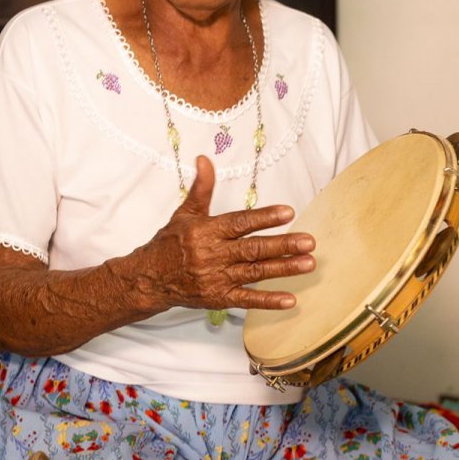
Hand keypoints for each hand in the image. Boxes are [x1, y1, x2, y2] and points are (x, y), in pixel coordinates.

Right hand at [137, 156, 314, 312]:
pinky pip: (246, 300)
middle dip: (283, 245)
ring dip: (283, 269)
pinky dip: (268, 301)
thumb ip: (202, 188)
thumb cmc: (170, 243)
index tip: (288, 212)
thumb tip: (204, 159)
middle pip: (252, 249)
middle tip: (309, 241)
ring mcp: (216, 278)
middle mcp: (213, 255)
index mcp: (207, 231)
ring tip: (308, 263)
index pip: (240, 223)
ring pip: (255, 273)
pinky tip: (290, 299)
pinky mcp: (218, 298)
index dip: (264, 217)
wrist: (149, 278)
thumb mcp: (185, 212)